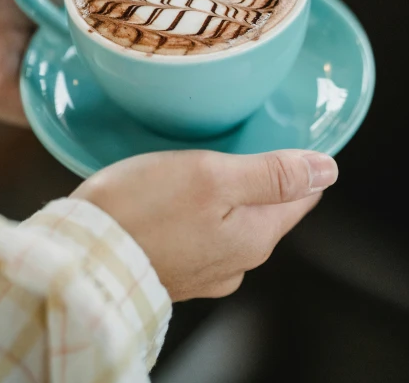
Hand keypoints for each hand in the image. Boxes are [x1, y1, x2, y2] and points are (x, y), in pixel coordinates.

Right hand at [72, 148, 337, 300]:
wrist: (80, 256)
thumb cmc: (142, 209)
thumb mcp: (213, 176)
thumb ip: (273, 174)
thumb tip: (327, 170)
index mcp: (256, 237)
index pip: (301, 196)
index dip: (297, 162)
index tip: (279, 137)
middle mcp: (238, 262)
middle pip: (268, 208)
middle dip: (259, 176)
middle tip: (234, 143)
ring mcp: (206, 271)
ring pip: (234, 220)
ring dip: (226, 193)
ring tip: (203, 166)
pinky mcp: (177, 270)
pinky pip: (203, 233)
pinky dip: (199, 211)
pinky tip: (177, 195)